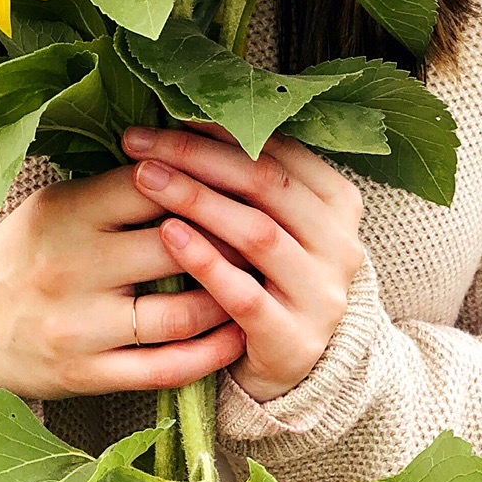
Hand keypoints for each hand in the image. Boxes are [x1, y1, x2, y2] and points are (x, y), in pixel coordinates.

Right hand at [0, 164, 245, 399]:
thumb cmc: (19, 257)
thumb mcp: (53, 207)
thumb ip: (112, 190)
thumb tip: (191, 162)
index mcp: (66, 213)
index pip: (152, 183)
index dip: (204, 179)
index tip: (242, 180)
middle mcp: (73, 266)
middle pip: (177, 244)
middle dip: (231, 238)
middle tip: (267, 233)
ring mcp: (80, 325)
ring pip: (181, 311)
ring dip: (230, 298)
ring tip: (257, 285)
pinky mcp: (86, 374)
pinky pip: (164, 368)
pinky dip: (209, 355)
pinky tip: (235, 338)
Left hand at [120, 124, 364, 403]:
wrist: (294, 367)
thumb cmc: (269, 277)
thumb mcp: (274, 222)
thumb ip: (247, 179)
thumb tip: (183, 119)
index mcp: (338, 203)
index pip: (279, 151)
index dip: (222, 129)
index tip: (168, 115)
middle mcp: (340, 245)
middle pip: (267, 184)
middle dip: (198, 158)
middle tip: (141, 145)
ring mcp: (322, 294)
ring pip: (258, 235)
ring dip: (198, 201)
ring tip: (146, 179)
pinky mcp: (294, 340)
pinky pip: (246, 296)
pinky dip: (207, 263)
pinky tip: (168, 236)